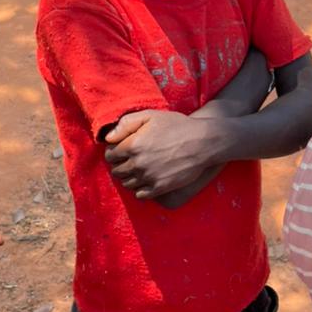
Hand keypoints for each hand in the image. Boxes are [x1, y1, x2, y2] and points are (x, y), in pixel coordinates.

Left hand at [104, 109, 219, 198]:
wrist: (203, 141)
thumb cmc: (176, 125)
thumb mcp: (150, 116)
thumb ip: (126, 124)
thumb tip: (108, 137)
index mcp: (133, 145)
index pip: (110, 155)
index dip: (113, 152)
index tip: (120, 150)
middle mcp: (138, 163)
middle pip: (116, 171)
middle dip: (120, 165)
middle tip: (129, 160)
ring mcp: (149, 177)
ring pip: (127, 183)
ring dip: (128, 177)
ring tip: (137, 169)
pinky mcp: (160, 188)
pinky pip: (140, 195)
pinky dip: (139, 189)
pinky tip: (146, 180)